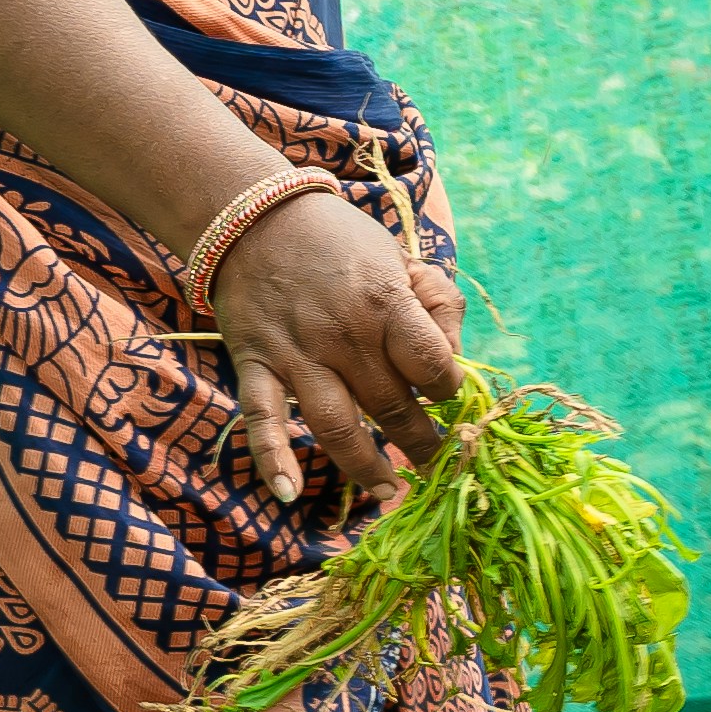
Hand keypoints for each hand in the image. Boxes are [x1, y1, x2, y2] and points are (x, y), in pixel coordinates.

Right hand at [213, 188, 458, 510]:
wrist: (257, 217)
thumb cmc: (341, 243)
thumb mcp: (403, 258)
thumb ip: (440, 304)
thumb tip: (454, 360)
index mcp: (386, 303)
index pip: (433, 366)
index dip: (450, 389)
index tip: (448, 394)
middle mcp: (343, 335)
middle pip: (393, 406)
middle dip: (423, 442)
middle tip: (440, 464)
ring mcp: (296, 355)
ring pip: (337, 427)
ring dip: (367, 467)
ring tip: (390, 492)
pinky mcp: (256, 366)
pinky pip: (262, 420)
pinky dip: (272, 459)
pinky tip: (288, 493)